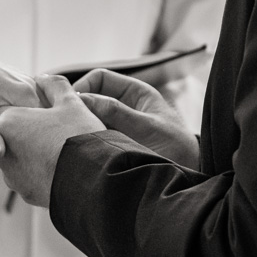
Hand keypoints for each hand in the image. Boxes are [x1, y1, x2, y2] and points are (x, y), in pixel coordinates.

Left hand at [0, 35, 40, 162]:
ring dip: (21, 128)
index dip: (30, 146)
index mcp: (26, 94)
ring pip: (31, 115)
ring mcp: (25, 81)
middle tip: (3, 148)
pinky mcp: (16, 81)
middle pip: (38, 123)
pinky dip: (16, 118)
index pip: (42, 130)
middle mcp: (31, 86)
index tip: (13, 155)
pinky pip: (24, 106)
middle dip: (25, 138)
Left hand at [0, 75, 104, 207]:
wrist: (94, 181)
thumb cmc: (79, 136)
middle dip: (29, 130)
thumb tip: (44, 79)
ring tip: (61, 147)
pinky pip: (32, 177)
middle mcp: (2, 152)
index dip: (25, 106)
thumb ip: (54, 85)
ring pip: (21, 158)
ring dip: (35, 152)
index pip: (5, 108)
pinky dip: (43, 171)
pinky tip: (63, 165)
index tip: (43, 109)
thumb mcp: (71, 102)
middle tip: (54, 127)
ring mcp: (14, 176)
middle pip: (12, 135)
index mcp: (7, 123)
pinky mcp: (27, 194)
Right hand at [74, 69, 199, 170]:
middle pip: (93, 99)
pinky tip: (82, 150)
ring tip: (75, 138)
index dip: (84, 86)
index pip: (101, 78)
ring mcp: (120, 126)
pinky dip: (88, 141)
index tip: (72, 103)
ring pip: (92, 119)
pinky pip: (96, 137)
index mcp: (137, 93)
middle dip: (80, 108)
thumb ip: (115, 112)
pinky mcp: (115, 145)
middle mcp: (126, 107)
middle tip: (68, 123)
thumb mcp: (146, 127)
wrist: (188, 178)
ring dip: (83, 126)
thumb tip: (82, 99)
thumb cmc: (177, 148)